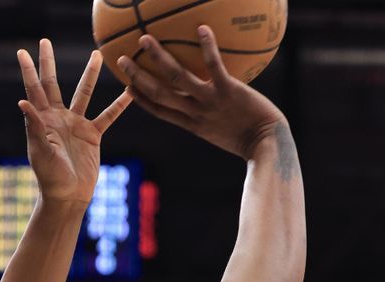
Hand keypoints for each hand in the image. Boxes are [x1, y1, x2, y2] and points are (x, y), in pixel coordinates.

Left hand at [17, 39, 131, 207]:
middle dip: (49, 63)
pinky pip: (108, 116)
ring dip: (90, 75)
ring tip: (97, 55)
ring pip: (84, 94)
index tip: (23, 52)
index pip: (34, 90)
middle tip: (46, 41)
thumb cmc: (49, 177)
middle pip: (53, 84)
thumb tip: (22, 101)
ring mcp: (76, 125)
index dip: (29, 71)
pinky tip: (130, 90)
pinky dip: (120, 104)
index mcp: (43, 121)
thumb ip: (34, 126)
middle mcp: (58, 118)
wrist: (68, 196)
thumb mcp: (40, 151)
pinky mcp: (93, 136)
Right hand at [118, 26, 285, 159]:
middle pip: (159, 92)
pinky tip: (201, 28)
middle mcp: (194, 112)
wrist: (267, 144)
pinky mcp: (228, 90)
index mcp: (191, 124)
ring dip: (158, 57)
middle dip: (138, 76)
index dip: (141, 99)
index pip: (159, 110)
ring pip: (177, 77)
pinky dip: (207, 47)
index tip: (127, 87)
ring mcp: (209, 101)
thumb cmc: (250, 138)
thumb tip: (214, 102)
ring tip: (145, 39)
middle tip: (122, 60)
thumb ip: (214, 117)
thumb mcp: (223, 132)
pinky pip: (214, 66)